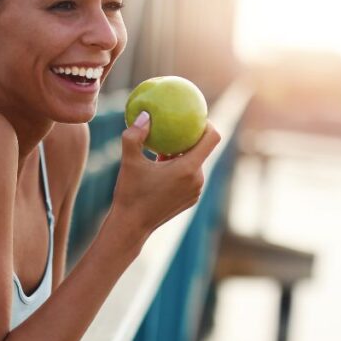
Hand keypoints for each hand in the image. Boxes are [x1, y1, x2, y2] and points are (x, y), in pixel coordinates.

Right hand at [109, 112, 220, 241]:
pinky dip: (180, 168)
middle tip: (173, 128)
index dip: (207, 124)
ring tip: (164, 148)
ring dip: (183, 154)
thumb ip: (135, 135)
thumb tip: (145, 115)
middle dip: (189, 138)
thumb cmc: (130, 193)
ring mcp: (196, 192)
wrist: (132, 226)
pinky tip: (162, 166)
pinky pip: (190, 177)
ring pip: (195, 164)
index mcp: (188, 168)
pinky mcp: (191, 200)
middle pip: (202, 150)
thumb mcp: (129, 161)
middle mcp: (197, 180)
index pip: (212, 138)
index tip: (194, 117)